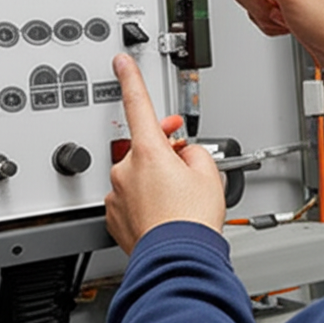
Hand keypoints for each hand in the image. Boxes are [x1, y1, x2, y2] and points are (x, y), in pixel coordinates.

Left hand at [105, 54, 225, 254]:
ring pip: (138, 176)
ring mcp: (117, 193)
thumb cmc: (192, 222)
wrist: (178, 260)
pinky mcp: (115, 216)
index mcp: (149, 150)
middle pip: (145, 148)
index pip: (138, 103)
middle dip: (164, 153)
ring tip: (178, 202)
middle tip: (185, 169)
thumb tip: (186, 154)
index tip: (121, 63)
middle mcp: (127, 169)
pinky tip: (164, 214)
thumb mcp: (209, 174)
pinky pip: (130, 199)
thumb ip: (195, 152)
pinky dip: (146, 202)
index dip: (130, 78)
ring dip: (155, 181)